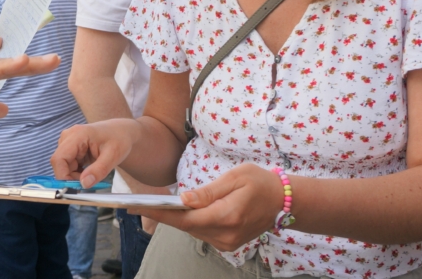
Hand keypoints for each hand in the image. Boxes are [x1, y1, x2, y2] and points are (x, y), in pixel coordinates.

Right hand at [50, 119, 138, 187]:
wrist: (121, 132)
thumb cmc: (119, 139)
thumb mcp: (113, 156)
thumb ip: (99, 170)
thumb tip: (84, 184)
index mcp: (77, 135)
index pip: (59, 158)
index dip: (63, 176)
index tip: (76, 187)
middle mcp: (68, 136)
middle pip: (60, 163)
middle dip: (71, 177)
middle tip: (89, 182)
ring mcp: (68, 141)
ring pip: (63, 166)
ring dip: (75, 175)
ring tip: (93, 173)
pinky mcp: (70, 147)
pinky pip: (67, 165)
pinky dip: (77, 172)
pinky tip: (89, 170)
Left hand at [131, 164, 284, 251]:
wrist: (284, 201)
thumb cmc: (260, 182)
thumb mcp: (236, 177)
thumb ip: (209, 191)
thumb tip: (184, 199)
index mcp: (227, 216)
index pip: (185, 218)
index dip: (159, 214)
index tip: (138, 207)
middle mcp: (226, 234)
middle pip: (186, 226)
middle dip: (161, 215)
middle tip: (137, 205)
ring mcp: (228, 242)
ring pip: (192, 231)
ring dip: (174, 219)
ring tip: (152, 206)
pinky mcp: (228, 244)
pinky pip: (201, 233)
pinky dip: (188, 222)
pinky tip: (178, 212)